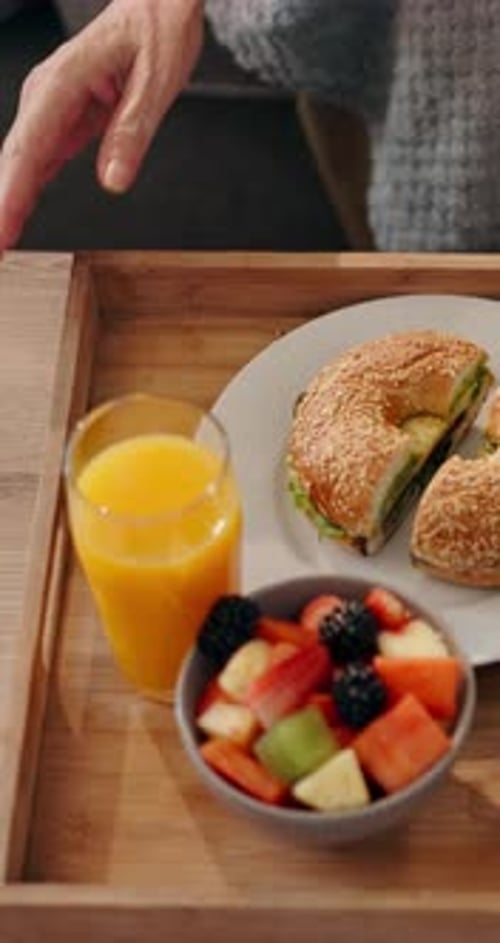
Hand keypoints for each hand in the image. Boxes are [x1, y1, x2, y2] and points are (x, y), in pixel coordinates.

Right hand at [0, 0, 202, 249]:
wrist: (158, 4)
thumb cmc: (157, 31)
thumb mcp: (157, 82)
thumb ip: (131, 132)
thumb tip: (114, 181)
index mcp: (65, 80)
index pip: (29, 147)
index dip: (10, 194)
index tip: (1, 231)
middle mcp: (48, 93)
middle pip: (15, 158)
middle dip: (0, 207)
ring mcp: (50, 106)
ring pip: (22, 162)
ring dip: (8, 202)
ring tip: (2, 242)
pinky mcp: (61, 119)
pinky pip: (38, 160)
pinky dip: (25, 189)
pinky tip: (15, 217)